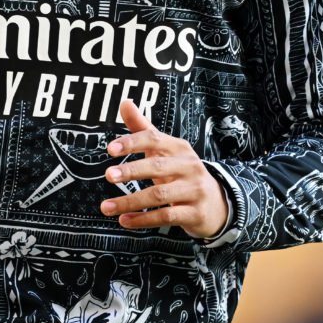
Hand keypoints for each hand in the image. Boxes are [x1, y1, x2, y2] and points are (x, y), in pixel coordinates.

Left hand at [100, 99, 229, 238]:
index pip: (155, 139)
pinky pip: (166, 215)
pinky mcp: (194, 213)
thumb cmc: (182, 173)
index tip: (110, 149)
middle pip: (157, 166)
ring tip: (106, 207)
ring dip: (130, 201)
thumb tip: (125, 102)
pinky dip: (143, 219)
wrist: (216, 204)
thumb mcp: (165, 151)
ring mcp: (194, 190)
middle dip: (131, 171)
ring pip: (159, 195)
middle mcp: (189, 166)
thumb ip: (143, 128)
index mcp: (179, 148)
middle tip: (108, 175)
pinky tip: (125, 220)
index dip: (132, 142)